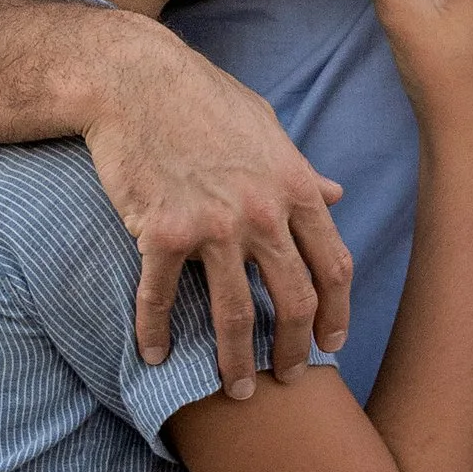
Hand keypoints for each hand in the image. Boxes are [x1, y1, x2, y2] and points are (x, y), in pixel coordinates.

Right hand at [74, 23, 352, 386]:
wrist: (135, 79)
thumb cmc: (203, 98)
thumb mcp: (267, 127)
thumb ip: (302, 169)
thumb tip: (337, 193)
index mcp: (295, 186)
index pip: (334, 265)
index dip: (336, 312)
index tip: (331, 342)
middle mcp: (261, 212)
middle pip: (292, 301)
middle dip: (293, 351)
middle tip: (288, 380)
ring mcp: (212, 225)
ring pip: (233, 315)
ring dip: (236, 363)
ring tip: (236, 392)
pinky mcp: (161, 232)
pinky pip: (160, 299)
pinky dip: (156, 335)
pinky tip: (154, 357)